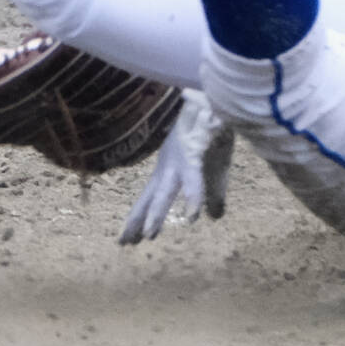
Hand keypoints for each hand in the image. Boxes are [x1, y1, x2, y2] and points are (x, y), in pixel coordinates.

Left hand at [118, 89, 233, 244]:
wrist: (219, 101)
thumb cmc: (214, 133)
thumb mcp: (215, 171)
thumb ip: (212, 195)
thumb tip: (213, 218)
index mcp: (169, 169)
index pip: (149, 199)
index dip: (138, 218)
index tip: (126, 240)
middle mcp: (168, 165)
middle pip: (150, 197)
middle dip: (138, 220)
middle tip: (125, 244)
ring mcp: (179, 158)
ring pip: (165, 190)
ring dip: (158, 212)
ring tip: (150, 235)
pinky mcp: (195, 150)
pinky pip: (193, 177)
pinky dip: (192, 196)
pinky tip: (192, 215)